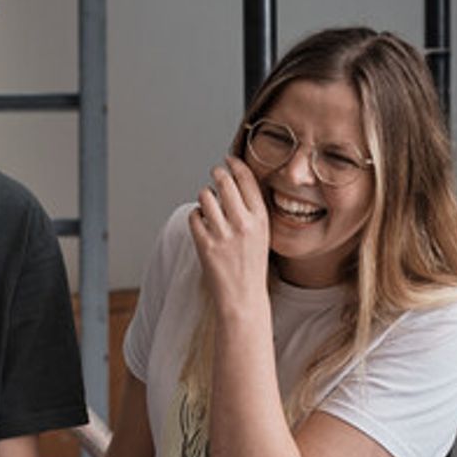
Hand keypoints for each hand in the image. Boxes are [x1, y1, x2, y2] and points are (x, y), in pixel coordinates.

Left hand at [188, 155, 270, 308]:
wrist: (243, 296)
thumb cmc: (252, 264)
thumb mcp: (262, 234)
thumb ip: (251, 210)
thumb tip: (234, 182)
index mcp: (261, 219)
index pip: (247, 180)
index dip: (235, 165)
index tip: (228, 159)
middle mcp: (243, 223)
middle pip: (224, 182)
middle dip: (217, 173)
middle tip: (215, 172)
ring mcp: (223, 234)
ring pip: (205, 196)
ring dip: (205, 196)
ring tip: (209, 204)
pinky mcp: (205, 244)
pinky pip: (194, 216)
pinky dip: (196, 216)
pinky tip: (202, 222)